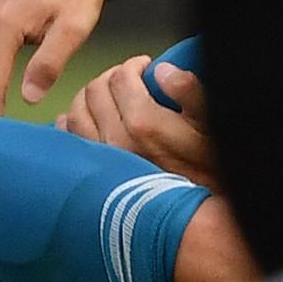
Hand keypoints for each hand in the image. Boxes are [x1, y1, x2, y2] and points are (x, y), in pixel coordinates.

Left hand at [59, 57, 217, 189]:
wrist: (193, 215)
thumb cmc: (208, 168)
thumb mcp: (212, 126)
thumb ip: (190, 92)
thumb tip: (163, 70)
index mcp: (144, 122)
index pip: (123, 77)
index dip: (133, 65)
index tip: (145, 67)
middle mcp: (117, 139)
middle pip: (96, 89)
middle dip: (111, 77)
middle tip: (127, 79)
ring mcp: (103, 158)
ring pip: (77, 110)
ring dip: (89, 96)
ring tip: (107, 96)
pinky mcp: (95, 173)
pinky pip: (70, 138)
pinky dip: (71, 122)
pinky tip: (82, 119)